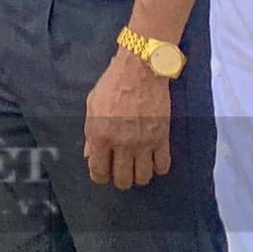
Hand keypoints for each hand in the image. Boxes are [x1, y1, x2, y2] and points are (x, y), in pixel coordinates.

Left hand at [83, 49, 171, 189]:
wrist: (140, 70)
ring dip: (138, 176)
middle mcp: (122, 143)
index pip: (99, 171)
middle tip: (119, 172)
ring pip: (143, 178)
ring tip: (135, 167)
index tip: (102, 172)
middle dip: (119, 180)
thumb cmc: (112, 84)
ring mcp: (144, 143)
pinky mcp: (162, 139)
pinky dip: (157, 168)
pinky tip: (152, 161)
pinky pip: (163, 166)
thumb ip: (90, 133)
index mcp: (100, 134)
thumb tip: (89, 154)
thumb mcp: (92, 105)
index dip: (99, 176)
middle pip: (123, 180)